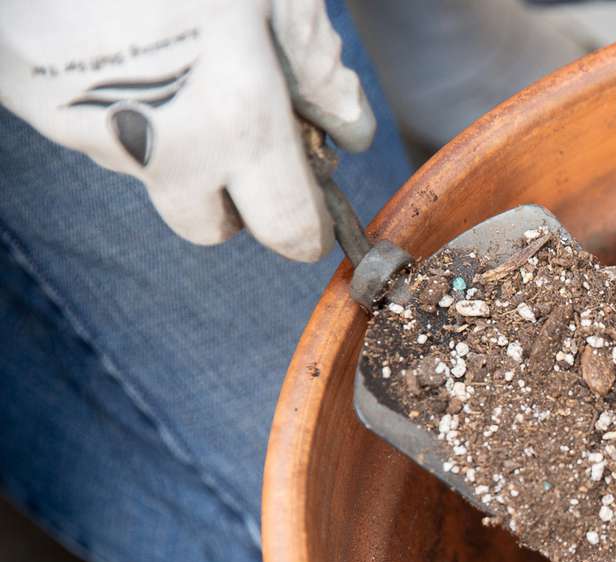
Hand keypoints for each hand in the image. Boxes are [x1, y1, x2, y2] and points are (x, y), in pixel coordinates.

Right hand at [0, 0, 373, 261]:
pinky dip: (116, 103)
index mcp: (237, 119)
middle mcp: (163, 146)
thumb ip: (315, 64)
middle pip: (208, 226)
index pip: (287, 229)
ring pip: (148, 173)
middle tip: (242, 144)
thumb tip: (349, 129)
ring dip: (171, 144)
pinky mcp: (33, 104)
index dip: (306, 229)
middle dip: (233, 201)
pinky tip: (121, 45)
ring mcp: (88, 131)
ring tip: (175, 64)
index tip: (312, 213)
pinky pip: (92, 127)